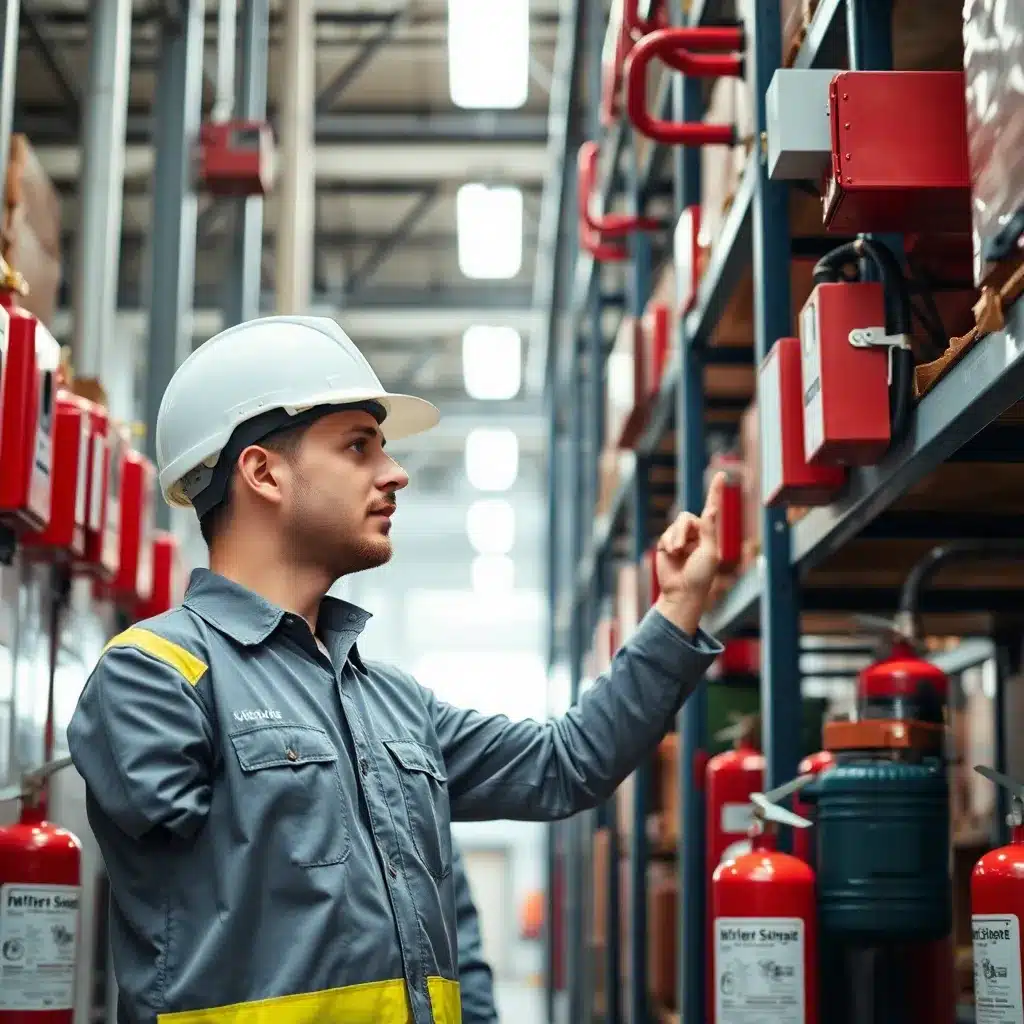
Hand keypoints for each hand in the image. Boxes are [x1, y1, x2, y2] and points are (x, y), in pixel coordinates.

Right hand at [654, 471, 724, 634]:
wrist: (681, 592)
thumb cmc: (701, 576)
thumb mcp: (710, 552)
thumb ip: (709, 529)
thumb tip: (713, 508)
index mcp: (710, 534)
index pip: (713, 508)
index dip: (716, 491)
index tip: (722, 474)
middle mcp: (696, 534)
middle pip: (687, 517)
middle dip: (683, 531)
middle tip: (682, 548)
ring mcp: (681, 539)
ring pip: (676, 524)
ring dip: (675, 538)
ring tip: (677, 553)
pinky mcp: (667, 545)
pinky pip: (665, 535)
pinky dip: (667, 544)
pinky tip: (670, 555)